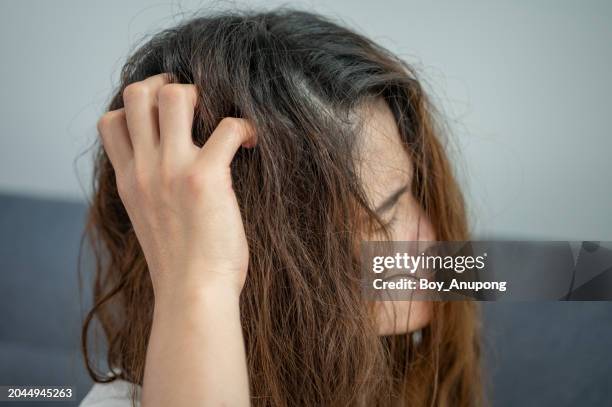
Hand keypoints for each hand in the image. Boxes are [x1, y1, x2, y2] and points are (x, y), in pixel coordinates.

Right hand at [97, 74, 255, 298]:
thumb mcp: (148, 222)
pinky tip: (251, 142)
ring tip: (219, 121)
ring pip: (175, 96)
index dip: (137, 107)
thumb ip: (149, 192)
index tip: (165, 117)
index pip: (110, 121)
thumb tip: (166, 176)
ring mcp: (172, 170)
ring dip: (202, 96)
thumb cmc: (180, 266)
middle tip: (194, 103)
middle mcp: (144, 169)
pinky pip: (228, 126)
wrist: (193, 296)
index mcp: (128, 180)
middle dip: (166, 85)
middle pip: (137, 93)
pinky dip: (244, 126)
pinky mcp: (206, 177)